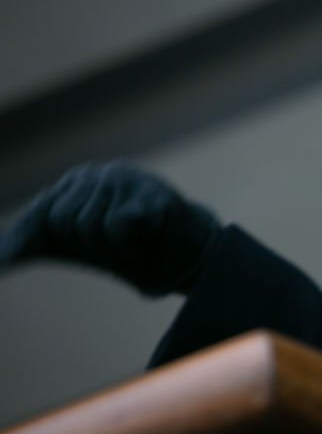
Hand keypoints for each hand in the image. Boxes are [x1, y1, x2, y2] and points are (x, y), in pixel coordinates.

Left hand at [0, 162, 219, 295]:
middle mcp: (99, 173)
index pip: (43, 214)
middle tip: (122, 248)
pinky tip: (152, 235)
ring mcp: (127, 177)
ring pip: (91, 226)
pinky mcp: (151, 191)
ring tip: (139, 241)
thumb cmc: (135, 253)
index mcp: (77, 183)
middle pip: (65, 221)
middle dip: (92, 247)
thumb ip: (31, 241)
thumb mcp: (75, 246)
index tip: (7, 260)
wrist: (191, 260)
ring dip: (117, 248)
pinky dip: (135, 244)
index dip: (32, 240)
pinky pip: (118, 227)